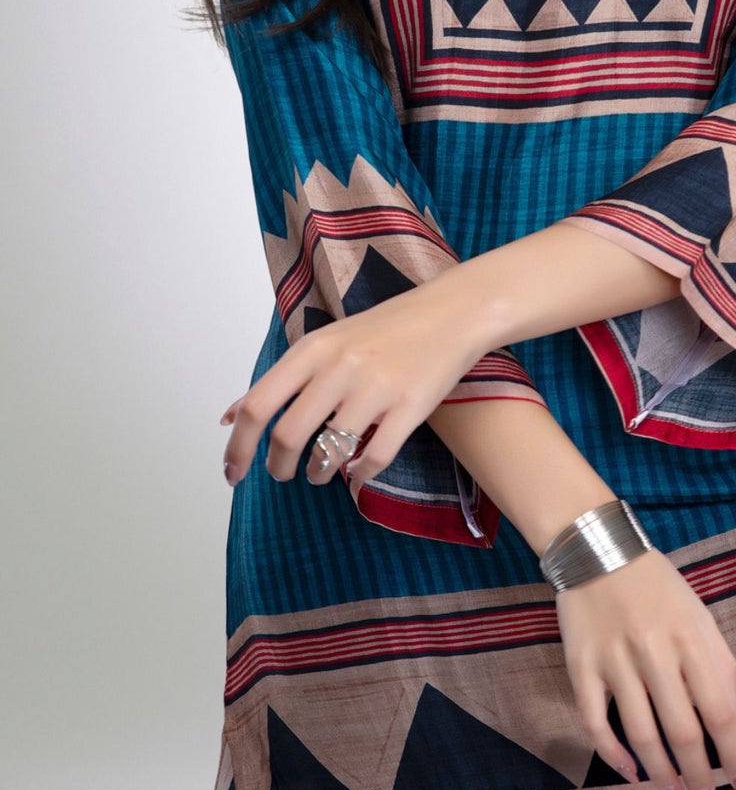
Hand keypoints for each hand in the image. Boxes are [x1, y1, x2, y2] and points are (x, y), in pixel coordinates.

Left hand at [219, 275, 490, 486]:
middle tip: (283, 474)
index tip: (233, 473)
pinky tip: (356, 476)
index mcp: (314, 348)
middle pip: (288, 435)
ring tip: (318, 472)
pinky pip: (374, 458)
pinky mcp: (411, 406)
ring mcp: (377, 387)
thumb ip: (281, 379)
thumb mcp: (326, 342)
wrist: (453, 312)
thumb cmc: (386, 329)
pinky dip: (359, 477)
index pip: (258, 404)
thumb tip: (229, 416)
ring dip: (317, 472)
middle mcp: (340, 366)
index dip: (238, 447)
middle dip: (278, 466)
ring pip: (329, 452)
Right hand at [556, 548, 735, 789]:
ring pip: (641, 735)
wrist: (597, 550)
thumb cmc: (657, 586)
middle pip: (682, 732)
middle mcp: (654, 651)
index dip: (735, 756)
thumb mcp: (700, 614)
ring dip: (661, 775)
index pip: (720, 711)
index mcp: (690, 637)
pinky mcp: (581, 667)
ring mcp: (614, 661)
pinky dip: (612, 755)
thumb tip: (734, 717)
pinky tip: (630, 772)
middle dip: (699, 775)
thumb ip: (720, 663)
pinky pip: (595, 723)